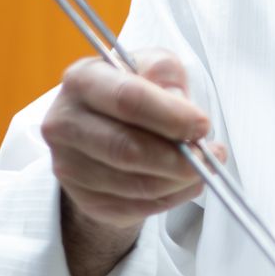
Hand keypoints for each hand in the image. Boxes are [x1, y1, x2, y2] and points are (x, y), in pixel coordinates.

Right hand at [41, 50, 223, 234]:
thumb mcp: (155, 69)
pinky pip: (134, 207)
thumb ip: (168, 77)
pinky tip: (182, 184)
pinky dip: (170, 198)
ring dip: (179, 181)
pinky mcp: (83, 198)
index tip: (202, 125)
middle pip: (127, 149)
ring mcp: (68, 164)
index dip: (170, 116)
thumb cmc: (136, 93)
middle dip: (178, 157)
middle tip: (209, 156)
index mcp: (83, 80)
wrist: (106, 128)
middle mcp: (65, 123)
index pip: (127, 99)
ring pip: (134, 184)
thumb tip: (182, 110)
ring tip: (202, 168)